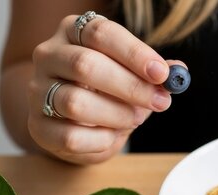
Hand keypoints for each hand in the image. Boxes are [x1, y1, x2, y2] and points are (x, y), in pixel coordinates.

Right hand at [28, 14, 178, 163]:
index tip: (161, 73)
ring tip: (134, 118)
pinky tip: (112, 135)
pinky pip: (72, 136)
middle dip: (131, 87)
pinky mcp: (38, 126)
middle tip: (160, 102)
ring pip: (76, 102)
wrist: (77, 125)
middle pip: (86, 65)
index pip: (101, 33)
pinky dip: (101, 140)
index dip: (134, 53)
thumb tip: (179, 71)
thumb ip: (154, 73)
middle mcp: (49, 55)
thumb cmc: (107, 92)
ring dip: (117, 115)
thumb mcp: (134, 76)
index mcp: (73, 32)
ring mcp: (38, 90)